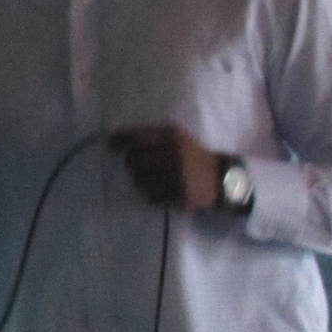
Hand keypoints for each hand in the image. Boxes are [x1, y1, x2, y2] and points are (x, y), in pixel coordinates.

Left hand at [107, 123, 224, 210]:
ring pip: (138, 179)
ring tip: (158, 178)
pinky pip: (149, 195)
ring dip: (142, 180)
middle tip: (145, 166)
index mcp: (171, 136)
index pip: (136, 137)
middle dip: (133, 164)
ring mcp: (174, 174)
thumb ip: (149, 137)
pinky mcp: (176, 193)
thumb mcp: (177, 138)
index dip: (119, 141)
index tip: (110, 145)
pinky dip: (152, 194)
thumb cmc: (193, 156)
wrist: (221, 178)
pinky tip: (164, 189)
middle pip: (132, 159)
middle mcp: (171, 153)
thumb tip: (112, 140)